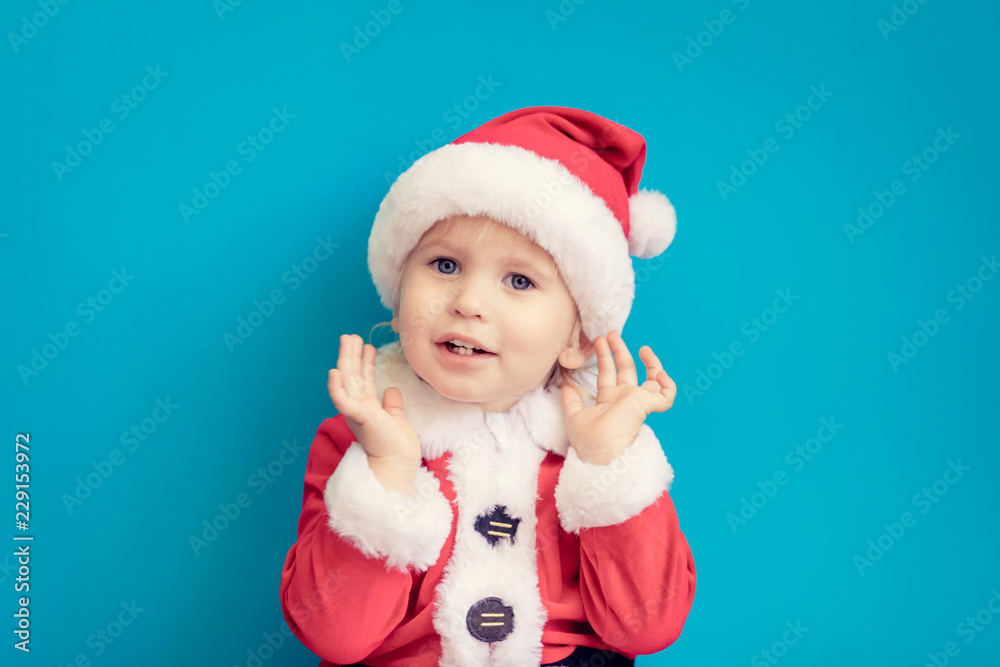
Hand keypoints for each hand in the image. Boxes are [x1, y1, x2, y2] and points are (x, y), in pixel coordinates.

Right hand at [328, 334, 421, 468]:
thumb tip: (391, 390)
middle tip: (350, 335)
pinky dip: (336, 387)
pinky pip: (343, 400)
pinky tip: (333, 372)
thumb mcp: (396, 419)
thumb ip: (392, 404)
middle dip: (351, 354)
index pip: (364, 380)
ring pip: (347, 380)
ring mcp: (356, 411)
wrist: (397, 466)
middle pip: (353, 375)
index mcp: (366, 408)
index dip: (364, 362)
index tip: (366, 345)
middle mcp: (358, 407)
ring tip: (347, 339)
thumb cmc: (397, 448)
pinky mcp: (357, 416)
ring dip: (346, 359)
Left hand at [561, 330, 676, 465]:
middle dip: (619, 350)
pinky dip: (666, 383)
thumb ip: (571, 400)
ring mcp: (638, 402)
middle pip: (626, 370)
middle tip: (612, 333)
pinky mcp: (649, 406)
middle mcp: (624, 400)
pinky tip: (657, 373)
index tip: (598, 340)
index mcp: (608, 402)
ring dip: (650, 361)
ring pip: (652, 379)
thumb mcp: (574, 417)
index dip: (604, 357)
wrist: (603, 454)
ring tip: (643, 347)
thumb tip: (567, 385)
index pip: (607, 375)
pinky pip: (667, 394)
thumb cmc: (589, 442)